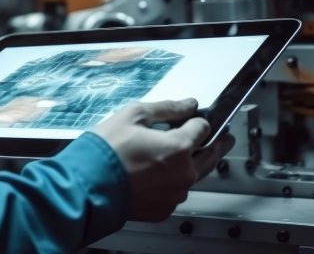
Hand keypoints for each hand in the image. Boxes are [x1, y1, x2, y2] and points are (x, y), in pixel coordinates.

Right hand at [91, 99, 235, 221]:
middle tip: (225, 138)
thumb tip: (189, 104)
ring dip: (192, 164)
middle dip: (217, 144)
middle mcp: (183, 174)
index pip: (203, 128)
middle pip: (210, 155)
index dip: (198, 120)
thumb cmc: (106, 150)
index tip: (197, 118)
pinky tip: (158, 173)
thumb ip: (167, 108)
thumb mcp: (134, 114)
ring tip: (186, 155)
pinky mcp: (163, 209)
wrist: (87, 185)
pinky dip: (172, 181)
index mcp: (179, 148)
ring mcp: (174, 194)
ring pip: (192, 175)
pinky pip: (175, 191)